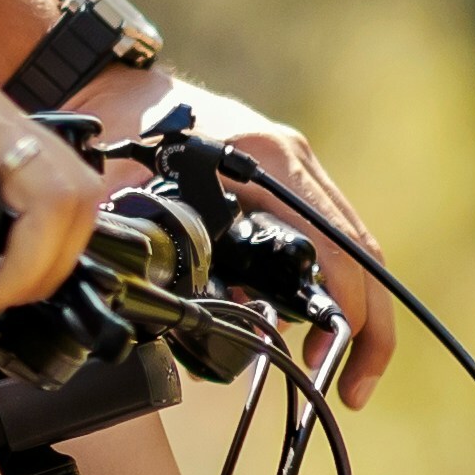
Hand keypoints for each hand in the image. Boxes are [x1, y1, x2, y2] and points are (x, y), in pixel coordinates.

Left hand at [72, 67, 402, 397]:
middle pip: (360, 254)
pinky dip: (316, 287)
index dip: (349, 315)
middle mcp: (293, 163)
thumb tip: (204, 319)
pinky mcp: (280, 181)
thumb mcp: (137, 193)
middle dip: (365, 328)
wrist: (109, 86)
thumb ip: (169, 251)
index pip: (337, 248)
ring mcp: (292, 170)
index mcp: (270, 162)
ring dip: (344, 310)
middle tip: (349, 388)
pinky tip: (291, 325)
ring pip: (346, 249)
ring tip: (322, 366)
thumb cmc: (120, 132)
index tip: (335, 367)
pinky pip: (318, 240)